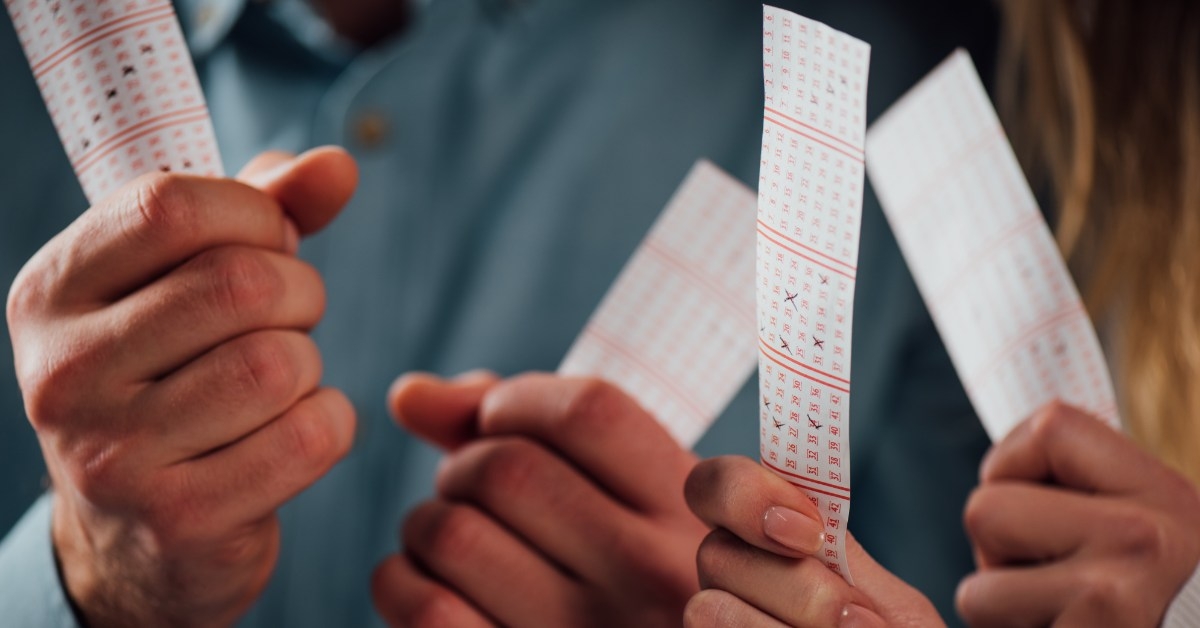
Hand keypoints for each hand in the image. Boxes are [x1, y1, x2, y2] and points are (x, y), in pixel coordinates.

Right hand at [5, 148, 358, 626]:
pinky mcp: (180, 518)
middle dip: (300, 294)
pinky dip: (328, 423)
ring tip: (279, 384)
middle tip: (288, 322)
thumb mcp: (188, 281)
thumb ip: (262, 208)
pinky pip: (309, 437)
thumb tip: (337, 166)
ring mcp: (115, 455)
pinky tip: (293, 434)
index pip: (172, 206)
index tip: (270, 245)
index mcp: (53, 292)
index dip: (257, 215)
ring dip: (310, 365)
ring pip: (280, 362)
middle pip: (243, 283)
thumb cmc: (175, 378)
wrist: (137, 536)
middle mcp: (65, 372)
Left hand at [371, 373, 708, 626]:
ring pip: (453, 533)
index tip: (498, 420)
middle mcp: (653, 579)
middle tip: (468, 491)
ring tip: (452, 540)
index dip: (515, 399)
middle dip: (461, 465)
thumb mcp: (624, 495)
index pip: (588, 412)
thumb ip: (528, 426)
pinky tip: (426, 582)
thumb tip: (408, 396)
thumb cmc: (625, 572)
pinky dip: (399, 581)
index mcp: (688, 515)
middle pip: (506, 469)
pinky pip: (428, 610)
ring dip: (425, 522)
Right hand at [683, 456, 942, 626]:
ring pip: (706, 608)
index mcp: (775, 546)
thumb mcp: (894, 612)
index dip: (746, 494)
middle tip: (853, 624)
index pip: (716, 487)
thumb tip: (810, 522)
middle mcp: (734, 583)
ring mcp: (720, 624)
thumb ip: (848, 567)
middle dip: (796, 588)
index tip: (809, 533)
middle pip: (716, 551)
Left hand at [958, 402, 1199, 626]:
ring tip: (1060, 620)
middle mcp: (1145, 538)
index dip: (1012, 465)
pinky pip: (990, 625)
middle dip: (998, 553)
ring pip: (978, 589)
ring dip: (1002, 613)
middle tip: (1049, 583)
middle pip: (987, 509)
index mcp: (1165, 495)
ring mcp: (1113, 597)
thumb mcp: (1164, 528)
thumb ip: (1095, 492)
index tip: (1033, 500)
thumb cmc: (1175, 601)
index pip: (1048, 427)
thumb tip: (1005, 465)